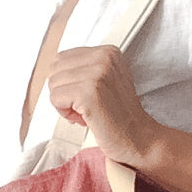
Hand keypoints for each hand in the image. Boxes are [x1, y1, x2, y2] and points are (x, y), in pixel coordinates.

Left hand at [45, 45, 161, 167]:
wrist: (138, 139)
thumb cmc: (119, 116)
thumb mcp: (107, 81)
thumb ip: (85, 69)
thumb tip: (54, 70)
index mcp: (108, 52)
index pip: (62, 58)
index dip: (68, 82)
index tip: (86, 97)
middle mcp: (104, 58)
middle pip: (55, 69)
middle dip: (63, 91)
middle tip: (83, 107)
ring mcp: (97, 74)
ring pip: (53, 84)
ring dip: (64, 104)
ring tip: (86, 113)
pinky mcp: (89, 92)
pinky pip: (55, 98)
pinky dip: (64, 112)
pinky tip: (83, 119)